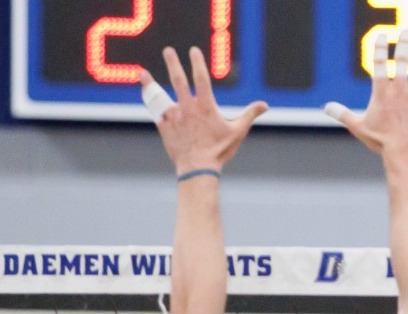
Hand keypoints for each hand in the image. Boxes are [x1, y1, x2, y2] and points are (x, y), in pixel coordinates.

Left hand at [139, 47, 266, 173]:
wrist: (197, 168)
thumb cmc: (219, 151)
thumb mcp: (237, 132)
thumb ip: (249, 115)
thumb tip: (264, 105)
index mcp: (205, 107)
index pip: (201, 78)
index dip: (197, 62)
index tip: (193, 51)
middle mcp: (187, 108)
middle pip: (178, 80)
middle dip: (172, 63)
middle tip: (168, 51)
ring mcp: (174, 117)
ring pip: (160, 96)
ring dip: (151, 83)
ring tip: (143, 74)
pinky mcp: (164, 126)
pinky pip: (157, 112)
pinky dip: (152, 104)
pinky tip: (146, 96)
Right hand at [325, 30, 407, 154]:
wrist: (405, 150)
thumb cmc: (381, 140)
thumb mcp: (358, 126)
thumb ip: (342, 114)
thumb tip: (326, 107)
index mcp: (381, 90)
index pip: (379, 62)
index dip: (380, 48)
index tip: (382, 37)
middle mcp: (400, 87)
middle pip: (402, 58)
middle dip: (404, 42)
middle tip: (405, 30)